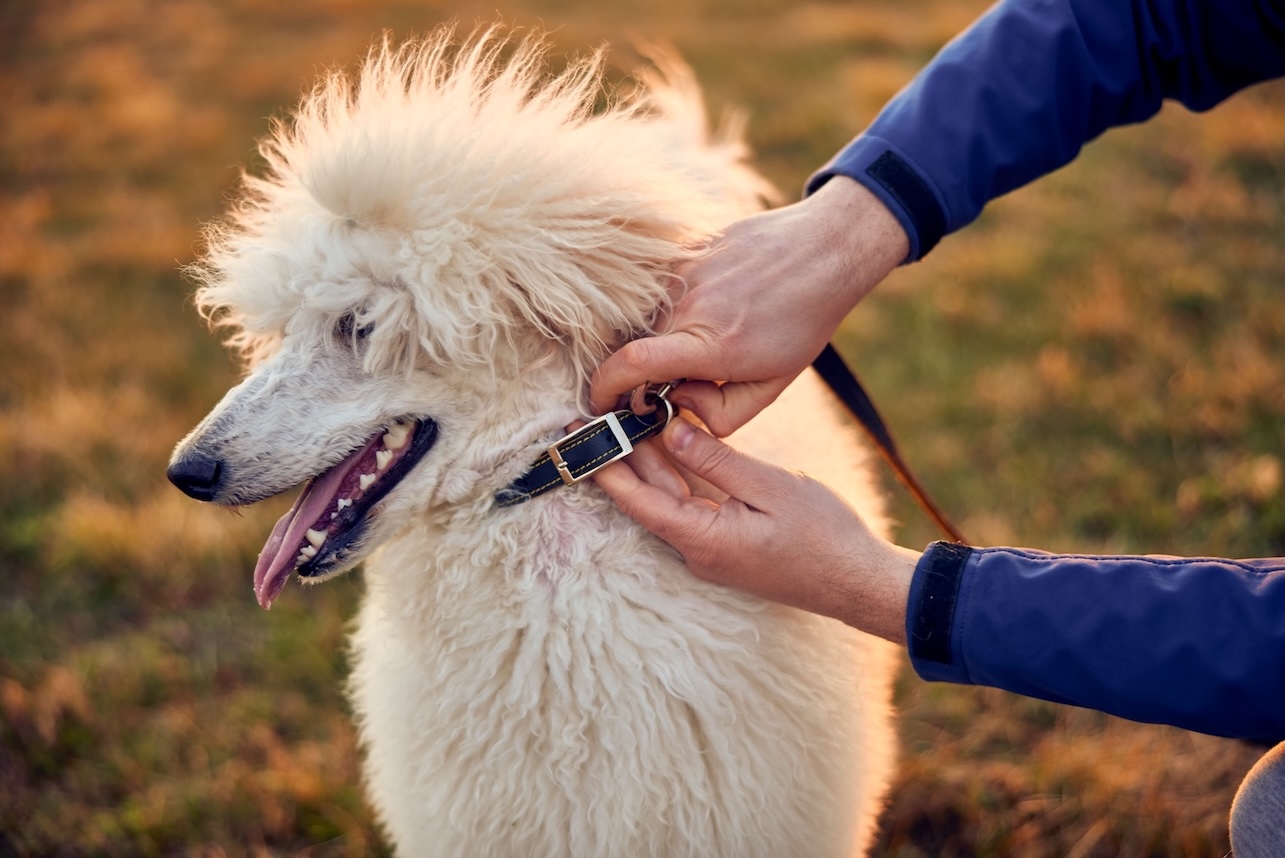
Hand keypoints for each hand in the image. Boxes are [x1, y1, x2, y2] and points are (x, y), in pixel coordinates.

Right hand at [588, 177, 908, 435]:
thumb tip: (677, 407)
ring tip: (715, 335)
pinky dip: (677, 312)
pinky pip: (662, 295)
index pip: (633, 365)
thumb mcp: (772, 386)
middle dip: (648, 373)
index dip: (605, 388)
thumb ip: (721, 415)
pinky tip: (716, 308)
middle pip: (638, 349)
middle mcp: (688, 306)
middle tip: (687, 377)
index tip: (602, 404)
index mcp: (711, 345)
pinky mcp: (683, 254)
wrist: (822, 251)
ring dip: (666, 341)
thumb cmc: (802, 323)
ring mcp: (682, 274)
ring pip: (650, 323)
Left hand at [593, 416, 921, 643]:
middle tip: (596, 417)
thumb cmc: (822, 535)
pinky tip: (672, 442)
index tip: (581, 438)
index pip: (639, 500)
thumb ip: (715, 459)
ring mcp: (712, 550)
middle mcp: (698, 550)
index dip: (607, 468)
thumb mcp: (770, 486)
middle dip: (622, 458)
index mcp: (703, 539)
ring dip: (651, 462)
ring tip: (627, 419)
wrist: (857, 580)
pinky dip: (680, 474)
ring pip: (670, 499)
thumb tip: (672, 429)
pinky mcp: (727, 544)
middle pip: (649, 498)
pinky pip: (692, 505)